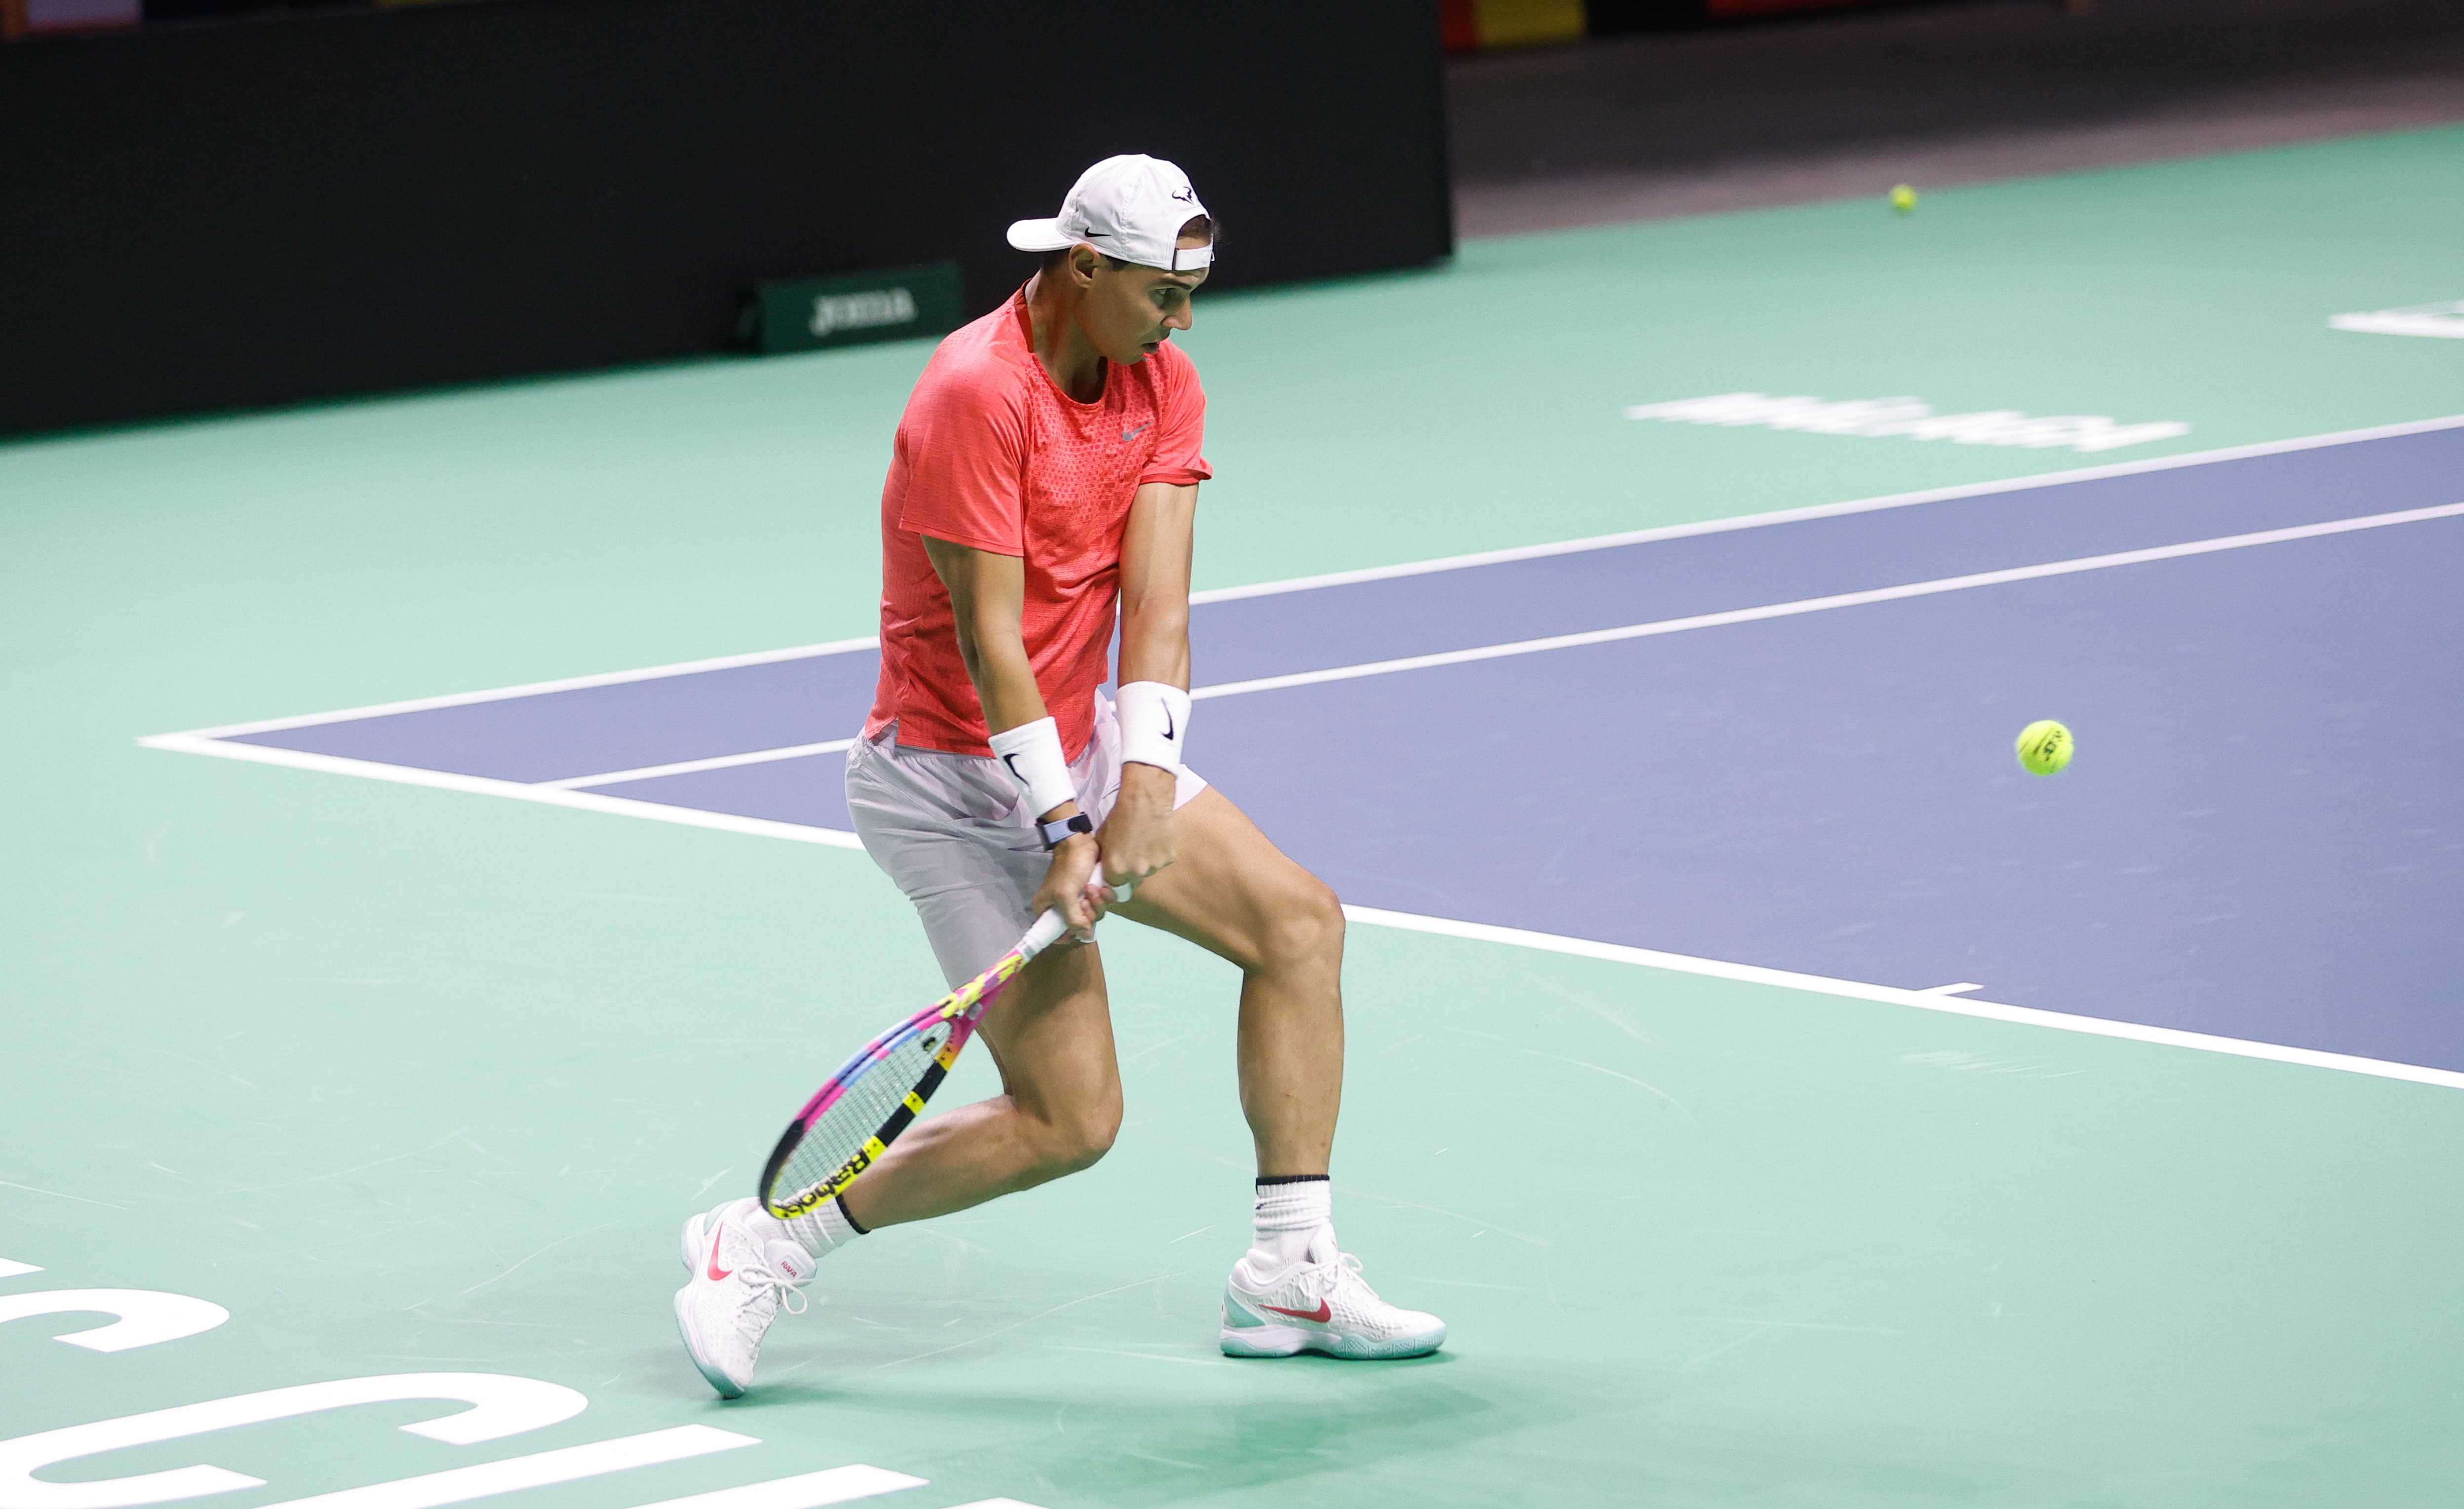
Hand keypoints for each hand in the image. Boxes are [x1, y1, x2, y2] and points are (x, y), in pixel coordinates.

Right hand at [1031, 831, 1102, 941]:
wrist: (1081, 844)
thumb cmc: (1069, 869)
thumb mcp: (1065, 896)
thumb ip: (1073, 919)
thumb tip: (1085, 936)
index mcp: (1047, 909)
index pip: (1055, 934)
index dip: (1069, 934)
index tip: (1079, 926)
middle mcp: (1062, 908)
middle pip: (1079, 926)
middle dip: (1087, 914)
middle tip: (1086, 900)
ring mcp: (1079, 901)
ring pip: (1094, 916)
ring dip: (1097, 904)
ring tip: (1093, 889)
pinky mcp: (1092, 893)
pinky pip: (1102, 905)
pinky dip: (1105, 898)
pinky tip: (1102, 887)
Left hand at [1096, 762, 1176, 900]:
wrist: (1145, 798)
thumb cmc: (1120, 815)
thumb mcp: (1103, 838)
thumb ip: (1106, 857)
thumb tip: (1106, 866)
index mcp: (1116, 869)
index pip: (1114, 884)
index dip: (1116, 874)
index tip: (1118, 865)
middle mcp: (1136, 872)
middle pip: (1133, 878)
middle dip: (1131, 869)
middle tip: (1133, 851)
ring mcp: (1155, 866)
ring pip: (1149, 869)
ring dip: (1146, 861)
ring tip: (1145, 841)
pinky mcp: (1169, 857)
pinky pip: (1162, 860)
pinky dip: (1159, 852)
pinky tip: (1156, 837)